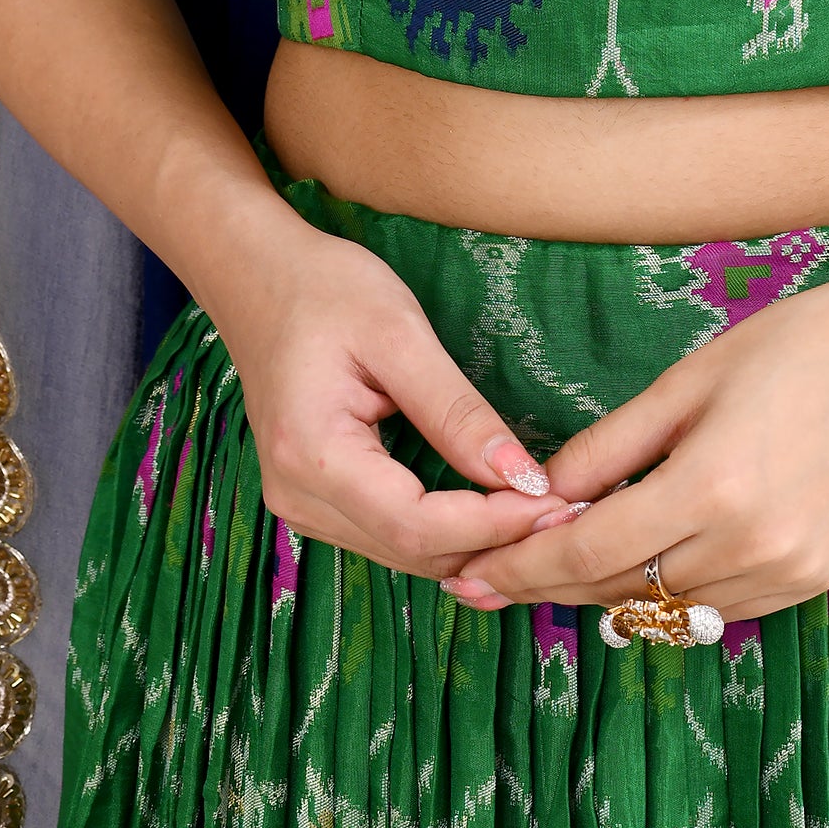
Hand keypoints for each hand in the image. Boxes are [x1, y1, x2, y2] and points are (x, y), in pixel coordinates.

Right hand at [205, 210, 571, 579]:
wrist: (257, 274)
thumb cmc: (325, 289)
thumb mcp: (399, 334)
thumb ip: (457, 411)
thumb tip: (522, 476)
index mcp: (311, 456)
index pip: (417, 525)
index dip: (494, 526)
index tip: (559, 503)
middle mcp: (297, 497)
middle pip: (413, 552)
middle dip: (495, 541)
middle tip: (570, 509)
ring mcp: (302, 505)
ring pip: (405, 553)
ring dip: (476, 542)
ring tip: (544, 510)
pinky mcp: (316, 497)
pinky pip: (390, 533)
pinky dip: (447, 529)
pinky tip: (494, 508)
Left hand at [449, 250, 828, 621]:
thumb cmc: (798, 345)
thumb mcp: (690, 380)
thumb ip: (612, 446)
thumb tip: (541, 494)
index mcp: (711, 487)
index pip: (589, 552)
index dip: (523, 568)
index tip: (471, 572)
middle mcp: (752, 546)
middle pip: (622, 591)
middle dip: (550, 587)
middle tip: (489, 582)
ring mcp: (790, 572)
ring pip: (670, 608)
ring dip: (612, 591)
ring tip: (557, 567)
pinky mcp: (817, 580)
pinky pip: (723, 606)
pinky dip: (677, 591)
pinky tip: (647, 562)